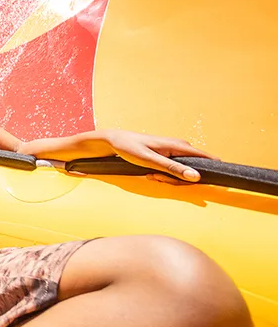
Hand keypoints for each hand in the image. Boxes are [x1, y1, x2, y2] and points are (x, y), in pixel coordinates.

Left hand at [103, 130, 217, 182]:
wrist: (116, 141)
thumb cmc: (130, 148)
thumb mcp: (150, 161)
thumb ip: (173, 169)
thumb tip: (196, 177)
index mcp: (181, 146)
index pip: (209, 160)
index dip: (210, 173)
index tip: (205, 185)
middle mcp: (182, 147)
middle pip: (195, 171)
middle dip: (178, 180)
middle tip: (157, 178)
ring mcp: (176, 152)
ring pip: (184, 173)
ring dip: (169, 179)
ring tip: (151, 175)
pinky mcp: (170, 157)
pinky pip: (175, 171)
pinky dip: (165, 176)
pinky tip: (152, 174)